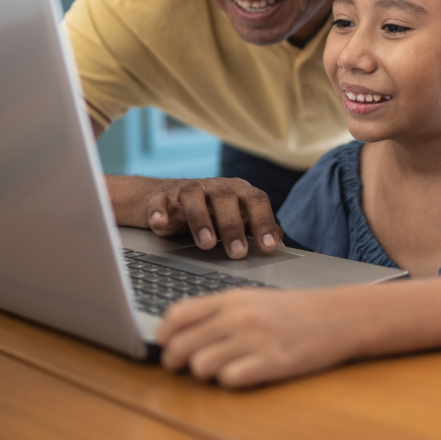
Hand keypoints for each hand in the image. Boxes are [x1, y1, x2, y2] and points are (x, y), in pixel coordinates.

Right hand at [144, 177, 280, 258]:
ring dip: (200, 219)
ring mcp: (187, 189)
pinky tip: (160, 224)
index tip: (270, 247)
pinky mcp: (162, 197)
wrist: (169, 199)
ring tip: (206, 244)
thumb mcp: (237, 218)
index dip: (264, 222)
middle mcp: (214, 186)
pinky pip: (159, 201)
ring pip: (194, 196)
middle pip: (226, 198)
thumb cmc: (211, 212)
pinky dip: (158, 211)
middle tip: (238, 253)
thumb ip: (257, 228)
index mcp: (237, 190)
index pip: (256, 200)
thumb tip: (281, 244)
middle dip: (233, 226)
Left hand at [157, 287, 355, 387]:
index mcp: (232, 299)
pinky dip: (230, 381)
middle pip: (182, 345)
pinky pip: (230, 379)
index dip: (164, 334)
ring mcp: (255, 339)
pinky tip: (242, 373)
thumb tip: (177, 329)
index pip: (177, 315)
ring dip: (204, 373)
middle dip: (175, 361)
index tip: (165, 344)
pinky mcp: (272, 363)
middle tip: (184, 366)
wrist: (337, 316)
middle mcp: (239, 316)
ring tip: (219, 368)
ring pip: (201, 365)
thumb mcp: (252, 299)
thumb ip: (218, 311)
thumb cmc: (292, 310)